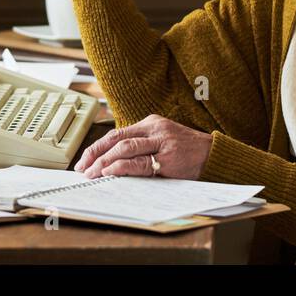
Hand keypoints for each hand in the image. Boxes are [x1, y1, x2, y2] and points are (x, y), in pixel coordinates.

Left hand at [73, 115, 213, 180]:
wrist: (213, 154)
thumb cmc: (187, 150)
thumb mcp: (163, 139)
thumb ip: (142, 144)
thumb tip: (112, 160)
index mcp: (151, 123)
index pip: (117, 133)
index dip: (97, 146)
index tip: (84, 159)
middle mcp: (154, 129)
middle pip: (116, 139)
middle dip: (95, 154)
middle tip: (83, 168)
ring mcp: (161, 142)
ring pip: (125, 148)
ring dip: (104, 161)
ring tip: (92, 173)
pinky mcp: (168, 158)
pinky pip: (140, 163)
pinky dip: (121, 167)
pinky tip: (110, 172)